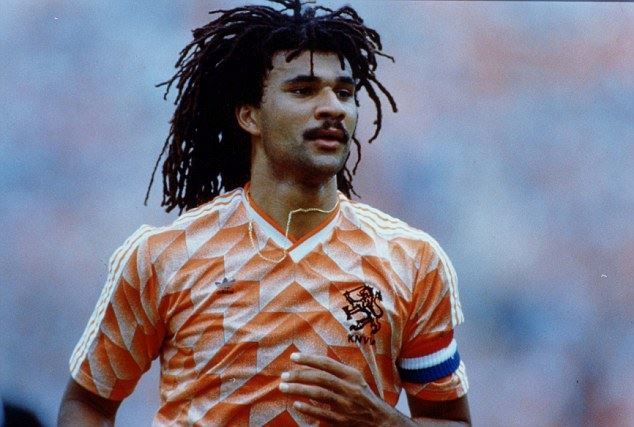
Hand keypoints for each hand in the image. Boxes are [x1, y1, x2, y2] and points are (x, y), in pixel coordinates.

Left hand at [278, 352, 403, 425]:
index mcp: (352, 375)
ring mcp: (346, 405)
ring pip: (319, 394)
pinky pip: (323, 414)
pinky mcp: (343, 421)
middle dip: (300, 375)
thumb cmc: (365, 397)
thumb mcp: (356, 380)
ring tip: (284, 387)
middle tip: (284, 375)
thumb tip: (313, 363)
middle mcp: (350, 389)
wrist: (381, 420)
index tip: (293, 357)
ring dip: (299, 390)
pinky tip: (297, 405)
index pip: (327, 364)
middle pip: (321, 378)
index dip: (309, 359)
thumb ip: (338, 372)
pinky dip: (309, 409)